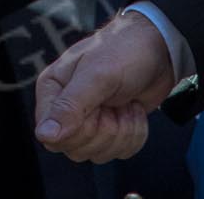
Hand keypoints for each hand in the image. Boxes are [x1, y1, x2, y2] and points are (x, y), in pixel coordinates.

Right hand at [33, 12, 176, 162]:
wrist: (160, 50)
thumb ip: (70, 106)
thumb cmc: (125, 51)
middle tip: (115, 102)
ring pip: (97, 153)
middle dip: (106, 131)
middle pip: (75, 148)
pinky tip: (133, 111)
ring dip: (123, 132)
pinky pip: (117, 153)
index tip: (97, 110)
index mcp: (53, 90)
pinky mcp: (110, 129)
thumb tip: (43, 135)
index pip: (51, 136)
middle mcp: (65, 108)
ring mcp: (88, 120)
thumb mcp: (97, 75)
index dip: (79, 131)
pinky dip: (134, 135)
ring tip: (127, 103)